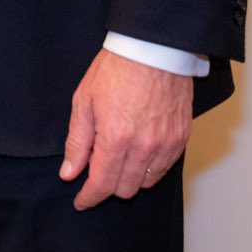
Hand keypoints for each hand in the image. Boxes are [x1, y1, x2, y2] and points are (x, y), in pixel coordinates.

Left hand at [60, 48, 192, 209]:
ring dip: (129, 179)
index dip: (89, 198)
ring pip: (146, 182)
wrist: (153, 50)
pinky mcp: (182, 138)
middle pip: (125, 189)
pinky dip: (150, 168)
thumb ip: (77, 142)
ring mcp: (166, 144)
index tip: (81, 201)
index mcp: (115, 138)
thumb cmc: (116, 71)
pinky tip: (138, 154)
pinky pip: (165, 168)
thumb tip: (69, 172)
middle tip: (97, 172)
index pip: (101, 184)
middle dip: (107, 187)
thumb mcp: (84, 102)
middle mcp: (143, 147)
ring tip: (118, 160)